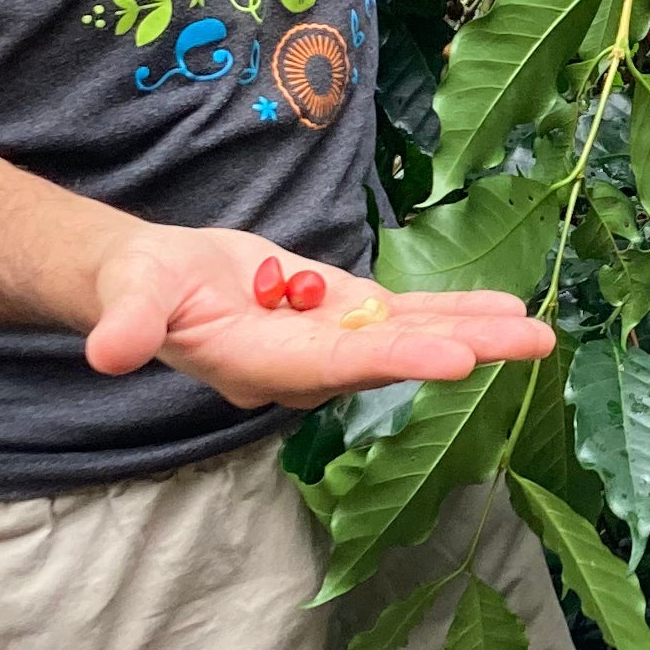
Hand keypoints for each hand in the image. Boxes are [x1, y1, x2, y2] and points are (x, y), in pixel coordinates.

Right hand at [85, 226, 554, 407]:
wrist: (151, 283)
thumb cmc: (135, 288)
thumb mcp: (129, 296)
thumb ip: (129, 324)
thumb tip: (108, 351)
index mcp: (258, 364)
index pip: (334, 366)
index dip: (394, 359)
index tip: (455, 358)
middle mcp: (306, 367)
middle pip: (391, 358)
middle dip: (460, 349)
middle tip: (530, 345)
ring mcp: (330, 343)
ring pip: (411, 336)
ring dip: (475, 332)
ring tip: (541, 333)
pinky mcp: (341, 316)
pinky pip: (405, 315)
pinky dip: (453, 311)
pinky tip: (506, 308)